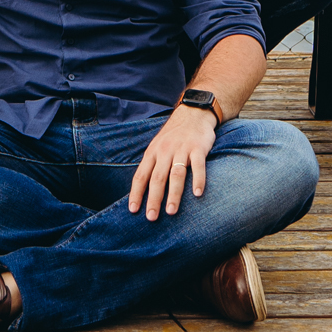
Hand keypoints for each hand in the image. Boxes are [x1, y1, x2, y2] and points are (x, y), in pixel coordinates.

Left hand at [128, 105, 216, 220]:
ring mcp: (182, 149)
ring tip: (171, 211)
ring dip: (173, 194)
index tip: (133, 210)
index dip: (136, 193)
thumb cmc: (174, 136)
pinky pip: (198, 166)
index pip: (141, 176)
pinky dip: (198, 180)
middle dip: (153, 199)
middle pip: (157, 178)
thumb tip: (143, 191)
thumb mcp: (158, 147)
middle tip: (151, 217)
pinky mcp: (198, 148)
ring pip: (176, 174)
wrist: (193, 113)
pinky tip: (197, 194)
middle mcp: (165, 151)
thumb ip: (152, 166)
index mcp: (152, 153)